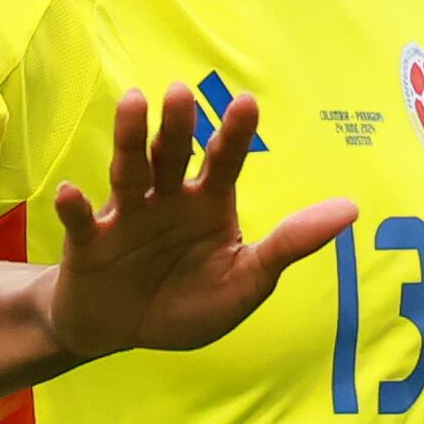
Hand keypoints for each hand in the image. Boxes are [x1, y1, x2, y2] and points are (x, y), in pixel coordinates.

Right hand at [44, 85, 354, 364]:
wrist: (121, 330)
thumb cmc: (187, 301)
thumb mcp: (247, 280)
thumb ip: (291, 243)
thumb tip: (352, 208)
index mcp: (208, 204)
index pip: (224, 161)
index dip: (233, 134)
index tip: (245, 102)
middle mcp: (166, 198)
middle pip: (172, 154)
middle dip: (176, 125)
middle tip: (180, 93)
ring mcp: (126, 216)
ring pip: (128, 171)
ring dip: (129, 139)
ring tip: (133, 101)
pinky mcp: (89, 243)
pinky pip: (80, 223)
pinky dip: (73, 208)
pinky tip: (71, 193)